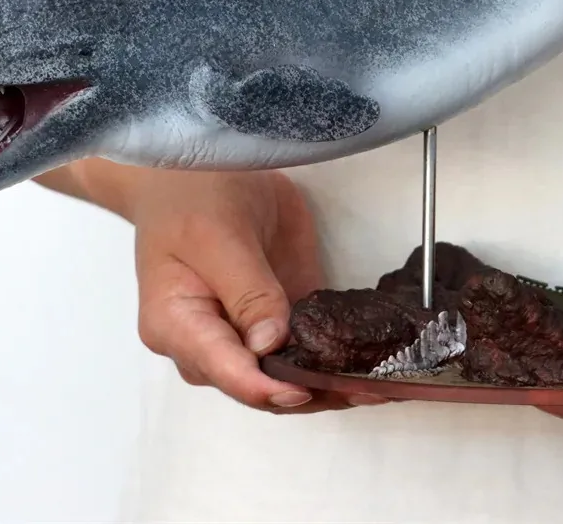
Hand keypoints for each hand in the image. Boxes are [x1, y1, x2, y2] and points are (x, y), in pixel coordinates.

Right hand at [106, 164, 389, 414]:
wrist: (199, 168)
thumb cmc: (193, 196)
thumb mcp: (217, 236)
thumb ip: (247, 292)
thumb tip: (271, 343)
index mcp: (178, 327)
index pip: (226, 371)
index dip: (268, 388)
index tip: (306, 390)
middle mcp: (208, 345)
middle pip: (261, 387)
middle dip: (314, 394)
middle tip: (370, 392)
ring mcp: (244, 335)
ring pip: (287, 379)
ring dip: (333, 387)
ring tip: (383, 388)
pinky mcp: (278, 319)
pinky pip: (305, 353)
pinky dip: (336, 365)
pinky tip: (372, 369)